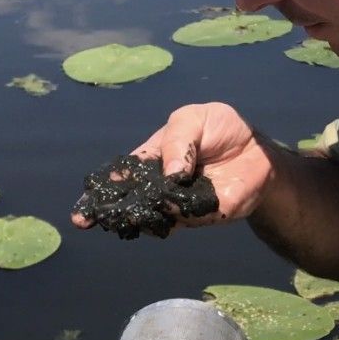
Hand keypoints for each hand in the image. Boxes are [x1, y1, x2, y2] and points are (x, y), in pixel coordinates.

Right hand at [69, 103, 275, 230]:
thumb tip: (171, 173)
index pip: (120, 179)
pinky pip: (188, 218)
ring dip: (144, 213)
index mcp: (150, 162)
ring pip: (155, 215)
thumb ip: (178, 141)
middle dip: (109, 213)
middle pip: (130, 205)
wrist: (255, 148)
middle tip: (88, 220)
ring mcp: (180, 204)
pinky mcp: (205, 214)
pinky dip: (179, 213)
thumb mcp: (191, 119)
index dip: (99, 192)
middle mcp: (160, 188)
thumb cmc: (217, 129)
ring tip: (137, 206)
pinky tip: (171, 205)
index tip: (82, 208)